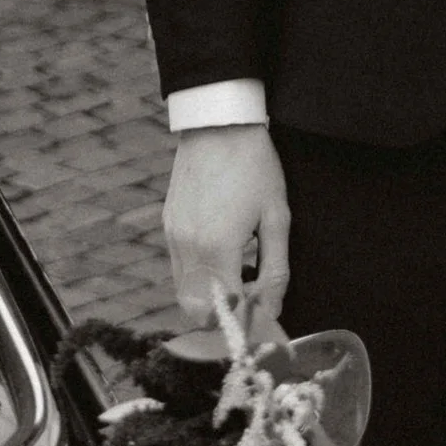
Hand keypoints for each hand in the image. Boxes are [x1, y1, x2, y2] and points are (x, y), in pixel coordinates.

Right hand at [163, 122, 289, 338]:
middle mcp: (187, 247)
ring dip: (210, 301)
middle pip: (196, 310)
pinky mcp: (168, 225)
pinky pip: (179, 269)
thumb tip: (271, 310)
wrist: (218, 122)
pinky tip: (224, 263)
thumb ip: (275, 270)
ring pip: (183, 292)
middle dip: (224, 319)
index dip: (245, 324)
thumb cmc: (254, 165)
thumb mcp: (277, 216)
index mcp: (217, 247)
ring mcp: (173, 236)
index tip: (267, 324)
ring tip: (242, 284)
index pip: (225, 310)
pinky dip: (199, 280)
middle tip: (253, 308)